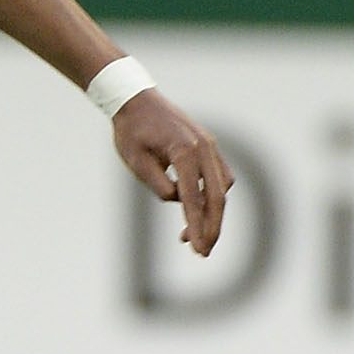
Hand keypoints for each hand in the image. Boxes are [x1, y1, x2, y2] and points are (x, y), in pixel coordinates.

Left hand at [116, 89, 232, 255]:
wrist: (137, 101)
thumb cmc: (131, 131)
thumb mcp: (136, 162)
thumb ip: (159, 186)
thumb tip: (181, 203)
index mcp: (184, 151)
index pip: (194, 199)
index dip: (198, 227)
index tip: (198, 249)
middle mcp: (204, 148)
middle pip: (217, 197)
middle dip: (212, 228)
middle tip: (203, 252)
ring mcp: (209, 146)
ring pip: (221, 187)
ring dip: (212, 213)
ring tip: (191, 235)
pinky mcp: (209, 147)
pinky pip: (219, 176)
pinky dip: (212, 195)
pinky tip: (196, 209)